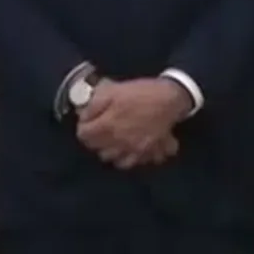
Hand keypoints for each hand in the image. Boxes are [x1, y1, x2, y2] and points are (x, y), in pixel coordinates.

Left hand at [77, 78, 192, 168]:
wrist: (170, 98)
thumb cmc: (141, 92)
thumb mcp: (113, 90)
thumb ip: (94, 104)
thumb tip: (83, 116)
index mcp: (107, 126)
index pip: (84, 136)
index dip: (83, 127)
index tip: (88, 120)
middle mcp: (118, 143)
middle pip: (98, 150)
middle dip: (96, 141)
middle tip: (100, 129)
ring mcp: (133, 151)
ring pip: (113, 160)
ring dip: (110, 151)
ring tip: (113, 141)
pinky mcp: (147, 153)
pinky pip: (132, 163)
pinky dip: (127, 158)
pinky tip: (128, 149)